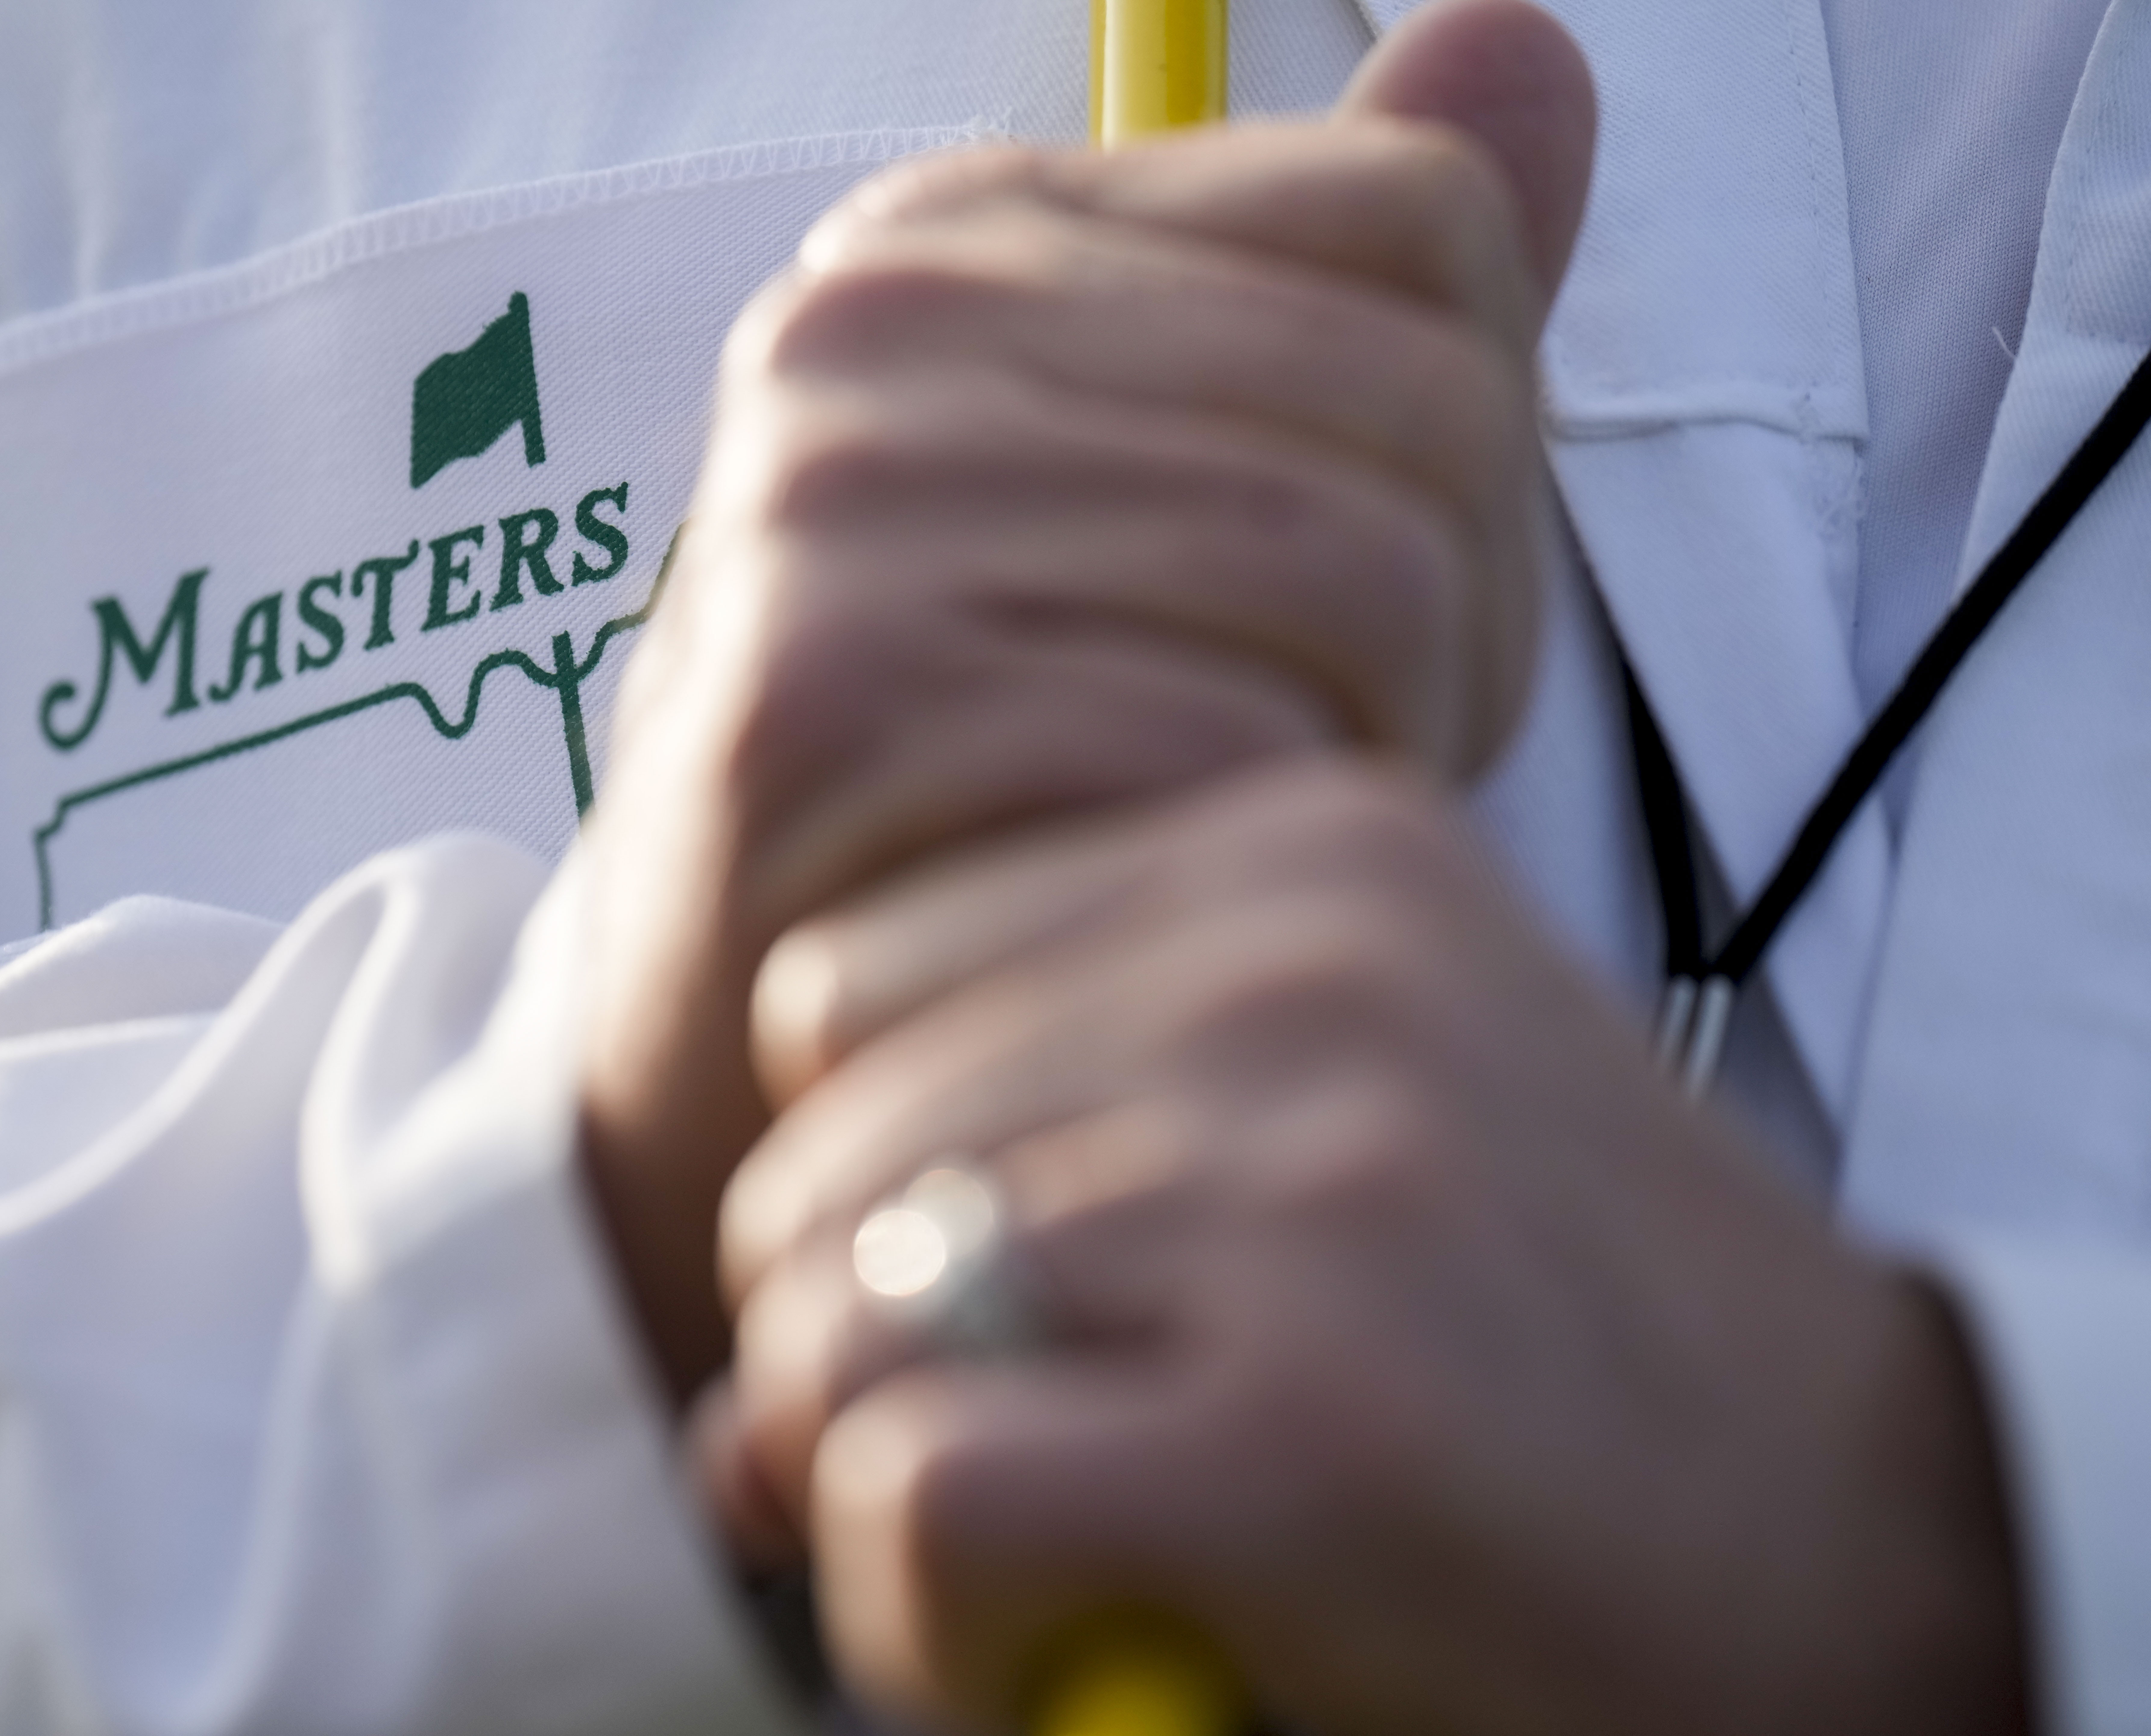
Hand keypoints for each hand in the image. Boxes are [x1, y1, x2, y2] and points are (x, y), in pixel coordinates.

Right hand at [578, 0, 1597, 1395]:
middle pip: (1432, 413)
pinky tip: (1144, 890)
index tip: (1338, 587)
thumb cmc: (995, 775)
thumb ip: (1345, 289)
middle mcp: (874, 334)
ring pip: (1374, 578)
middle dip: (1458, 631)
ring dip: (1372, 754)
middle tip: (1315, 747)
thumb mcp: (1170, 492)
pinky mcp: (835, 703)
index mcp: (966, 240)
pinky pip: (1240, 752)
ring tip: (1229, 820)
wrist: (739, 1040)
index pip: (1425, 225)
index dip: (1465, 448)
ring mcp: (836, 511)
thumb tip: (1523, 41)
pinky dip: (1249, 860)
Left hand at [716, 764, 2029, 1735]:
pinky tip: (1073, 1643)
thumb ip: (1019, 1183)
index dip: (875, 1188)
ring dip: (892, 1496)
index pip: (848, 990)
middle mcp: (1296, 971)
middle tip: (1034, 1464)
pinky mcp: (1306, 1415)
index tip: (1002, 1315)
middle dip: (858, 1355)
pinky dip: (931, 1622)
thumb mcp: (1310, 1150)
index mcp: (1300, 862)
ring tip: (1077, 1553)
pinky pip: (906, 1491)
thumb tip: (729, 1406)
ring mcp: (1306, 1182)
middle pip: (813, 1162)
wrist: (1869, 1543)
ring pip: (825, 1330)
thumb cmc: (1551, 1358)